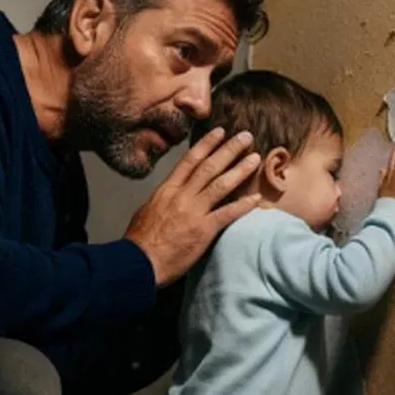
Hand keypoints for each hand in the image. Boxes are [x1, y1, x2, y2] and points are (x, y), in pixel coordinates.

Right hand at [124, 128, 261, 286]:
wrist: (138, 262)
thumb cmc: (140, 241)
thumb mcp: (146, 211)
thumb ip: (162, 199)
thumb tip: (168, 193)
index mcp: (167, 190)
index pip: (189, 161)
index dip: (206, 144)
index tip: (220, 132)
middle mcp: (182, 196)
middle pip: (209, 167)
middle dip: (229, 149)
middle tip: (245, 136)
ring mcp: (193, 212)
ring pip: (220, 185)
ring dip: (240, 170)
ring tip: (255, 158)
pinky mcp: (203, 230)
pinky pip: (227, 214)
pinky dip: (243, 205)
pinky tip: (256, 198)